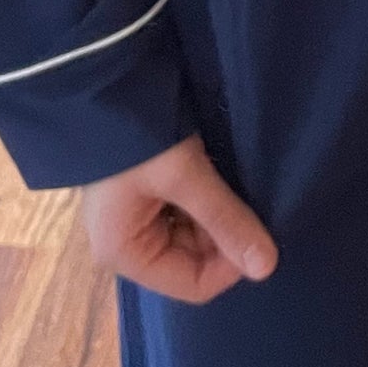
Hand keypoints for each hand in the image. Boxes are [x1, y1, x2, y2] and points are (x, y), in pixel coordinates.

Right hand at [81, 133, 277, 303]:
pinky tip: (218, 173)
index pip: (195, 285)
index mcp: (125, 253)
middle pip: (195, 259)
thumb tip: (267, 267)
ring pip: (195, 234)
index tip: (258, 229)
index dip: (232, 263)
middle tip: (249, 197)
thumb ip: (225, 218)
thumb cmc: (135, 135)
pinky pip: (185, 211)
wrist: (100, 81)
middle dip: (225, 234)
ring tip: (232, 181)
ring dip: (217, 214)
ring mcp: (135, 218)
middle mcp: (127, 244)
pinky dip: (206, 198)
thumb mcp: (183, 175)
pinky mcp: (143, 194)